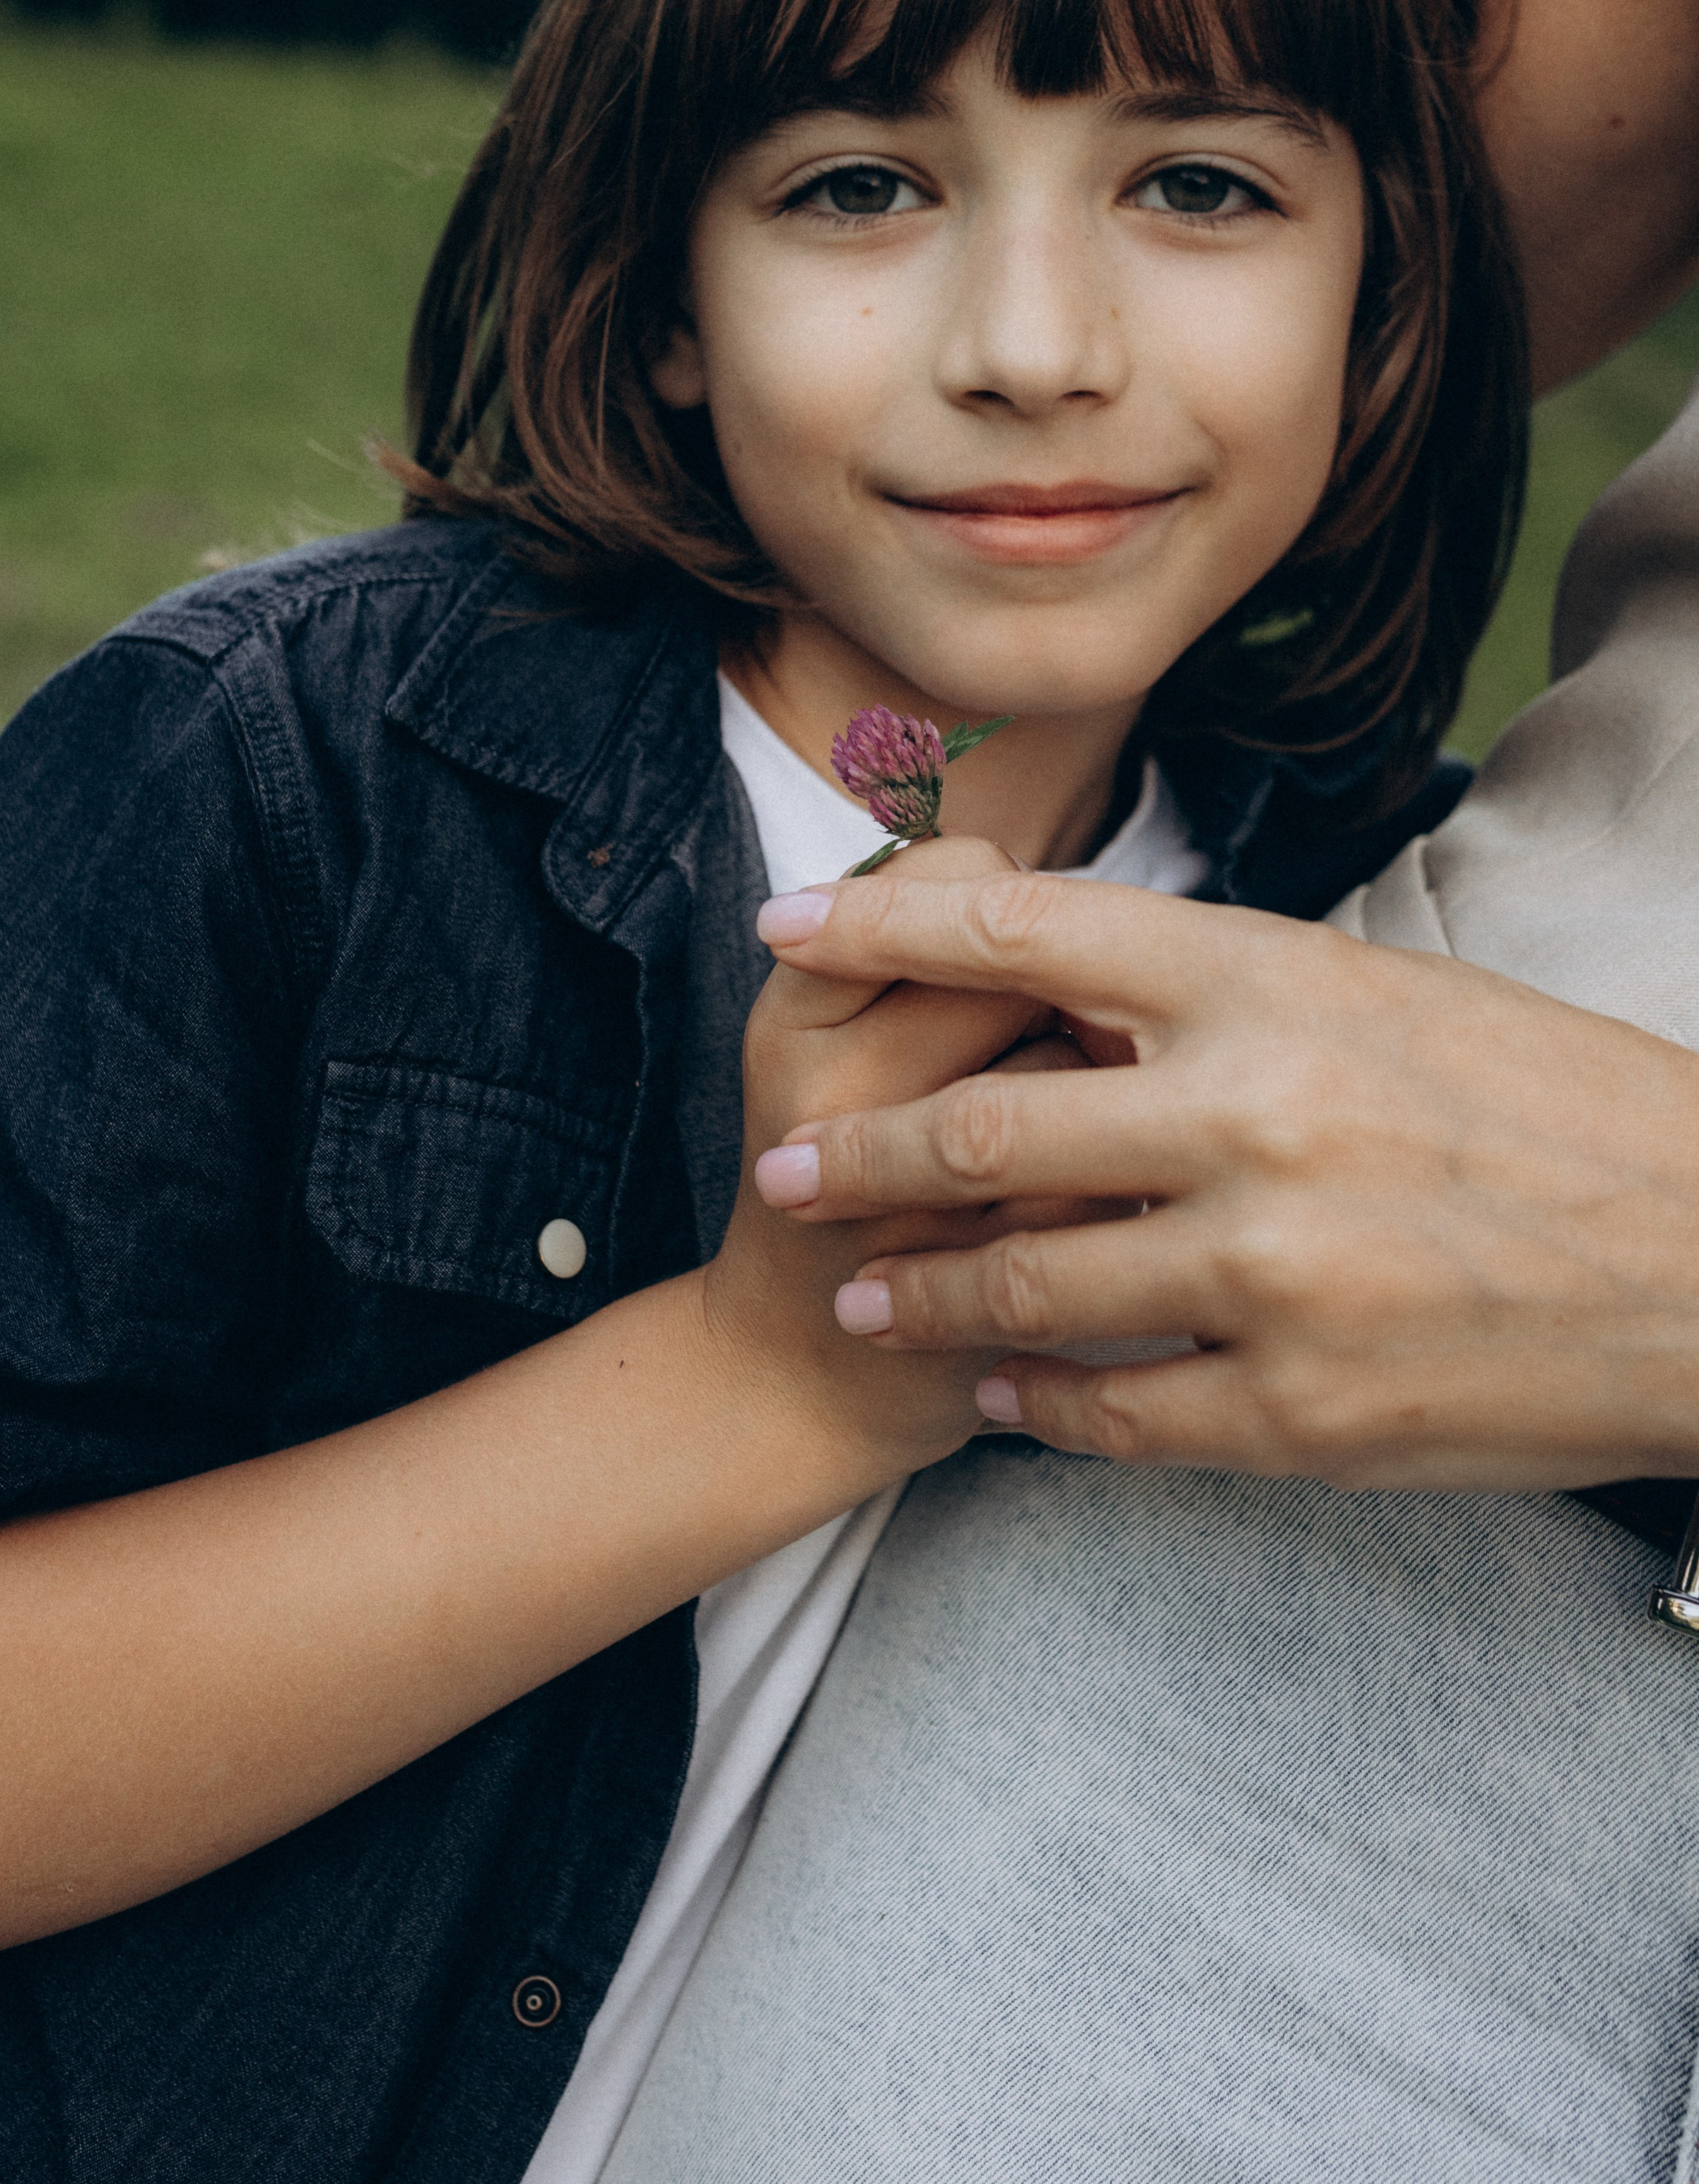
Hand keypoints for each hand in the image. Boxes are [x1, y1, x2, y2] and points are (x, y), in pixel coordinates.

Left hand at [754, 869, 1698, 1490]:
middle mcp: (1255, 1116)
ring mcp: (1270, 1274)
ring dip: (923, 1291)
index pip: (1027, 926)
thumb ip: (1223, 999)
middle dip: (856, 1151)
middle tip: (781, 1172)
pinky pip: (1111, 1413)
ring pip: (1024, 1284)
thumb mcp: (1389, 997)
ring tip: (864, 1294)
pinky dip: (1035, 1402)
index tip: (783, 926)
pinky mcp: (1299, 1411)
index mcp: (1277, 984)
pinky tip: (1000, 1392)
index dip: (880, 922)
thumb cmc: (1555, 1108)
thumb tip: (1066, 1000)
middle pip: (985, 1120)